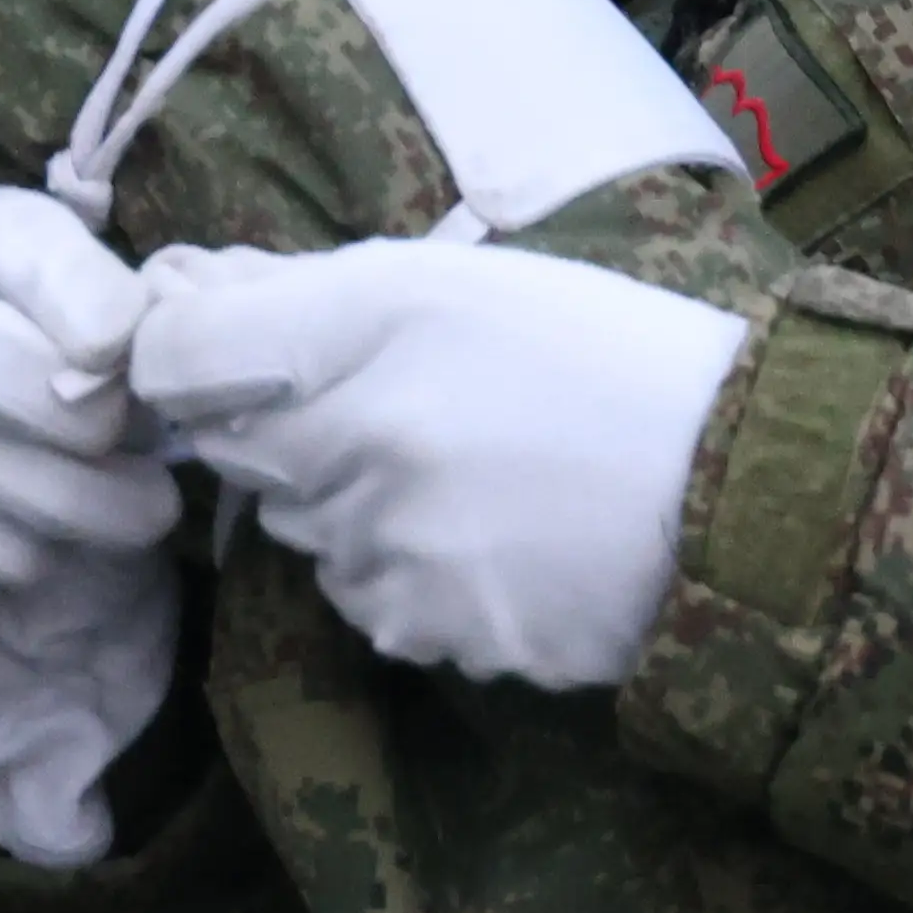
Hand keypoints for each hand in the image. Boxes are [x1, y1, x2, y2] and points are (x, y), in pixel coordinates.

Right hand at [0, 184, 178, 869]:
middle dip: (51, 402)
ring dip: (62, 497)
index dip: (74, 287)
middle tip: (134, 452)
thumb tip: (153, 345)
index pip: (3, 231)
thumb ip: (134, 346)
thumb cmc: (73, 454)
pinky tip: (30, 554)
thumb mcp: (119, 381)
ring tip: (130, 516)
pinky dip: (2, 551)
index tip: (124, 347)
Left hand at [128, 237, 746, 694]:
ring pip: (301, 533)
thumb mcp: (458, 281)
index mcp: (362, 327)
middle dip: (290, 430)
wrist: (739, 490)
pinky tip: (494, 541)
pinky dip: (405, 575)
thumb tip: (175, 285)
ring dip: (347, 507)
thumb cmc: (604, 357)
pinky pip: (368, 601)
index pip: (173, 356)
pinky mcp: (426, 631)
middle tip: (405, 407)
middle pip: (235, 451)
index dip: (191, 350)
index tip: (234, 349)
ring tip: (468, 475)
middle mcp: (354, 445)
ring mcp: (386, 552)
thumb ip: (301, 287)